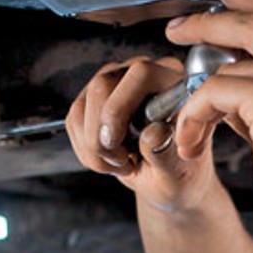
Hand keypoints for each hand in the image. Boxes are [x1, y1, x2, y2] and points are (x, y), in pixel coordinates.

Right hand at [65, 55, 227, 214]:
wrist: (165, 178)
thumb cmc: (177, 171)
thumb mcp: (178, 170)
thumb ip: (166, 152)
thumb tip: (153, 134)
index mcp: (173, 82)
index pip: (140, 75)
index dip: (119, 108)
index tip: (115, 143)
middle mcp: (141, 73)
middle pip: (101, 86)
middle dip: (100, 133)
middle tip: (120, 161)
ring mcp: (114, 83)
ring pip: (81, 106)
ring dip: (92, 146)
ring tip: (120, 163)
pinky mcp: (93, 100)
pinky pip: (74, 120)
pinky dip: (84, 149)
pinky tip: (108, 160)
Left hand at [165, 0, 252, 252]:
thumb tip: (240, 86)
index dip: (252, 10)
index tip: (223, 4)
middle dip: (213, 21)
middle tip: (180, 27)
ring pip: (231, 67)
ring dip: (199, 99)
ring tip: (189, 127)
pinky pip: (215, 91)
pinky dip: (194, 115)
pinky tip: (191, 141)